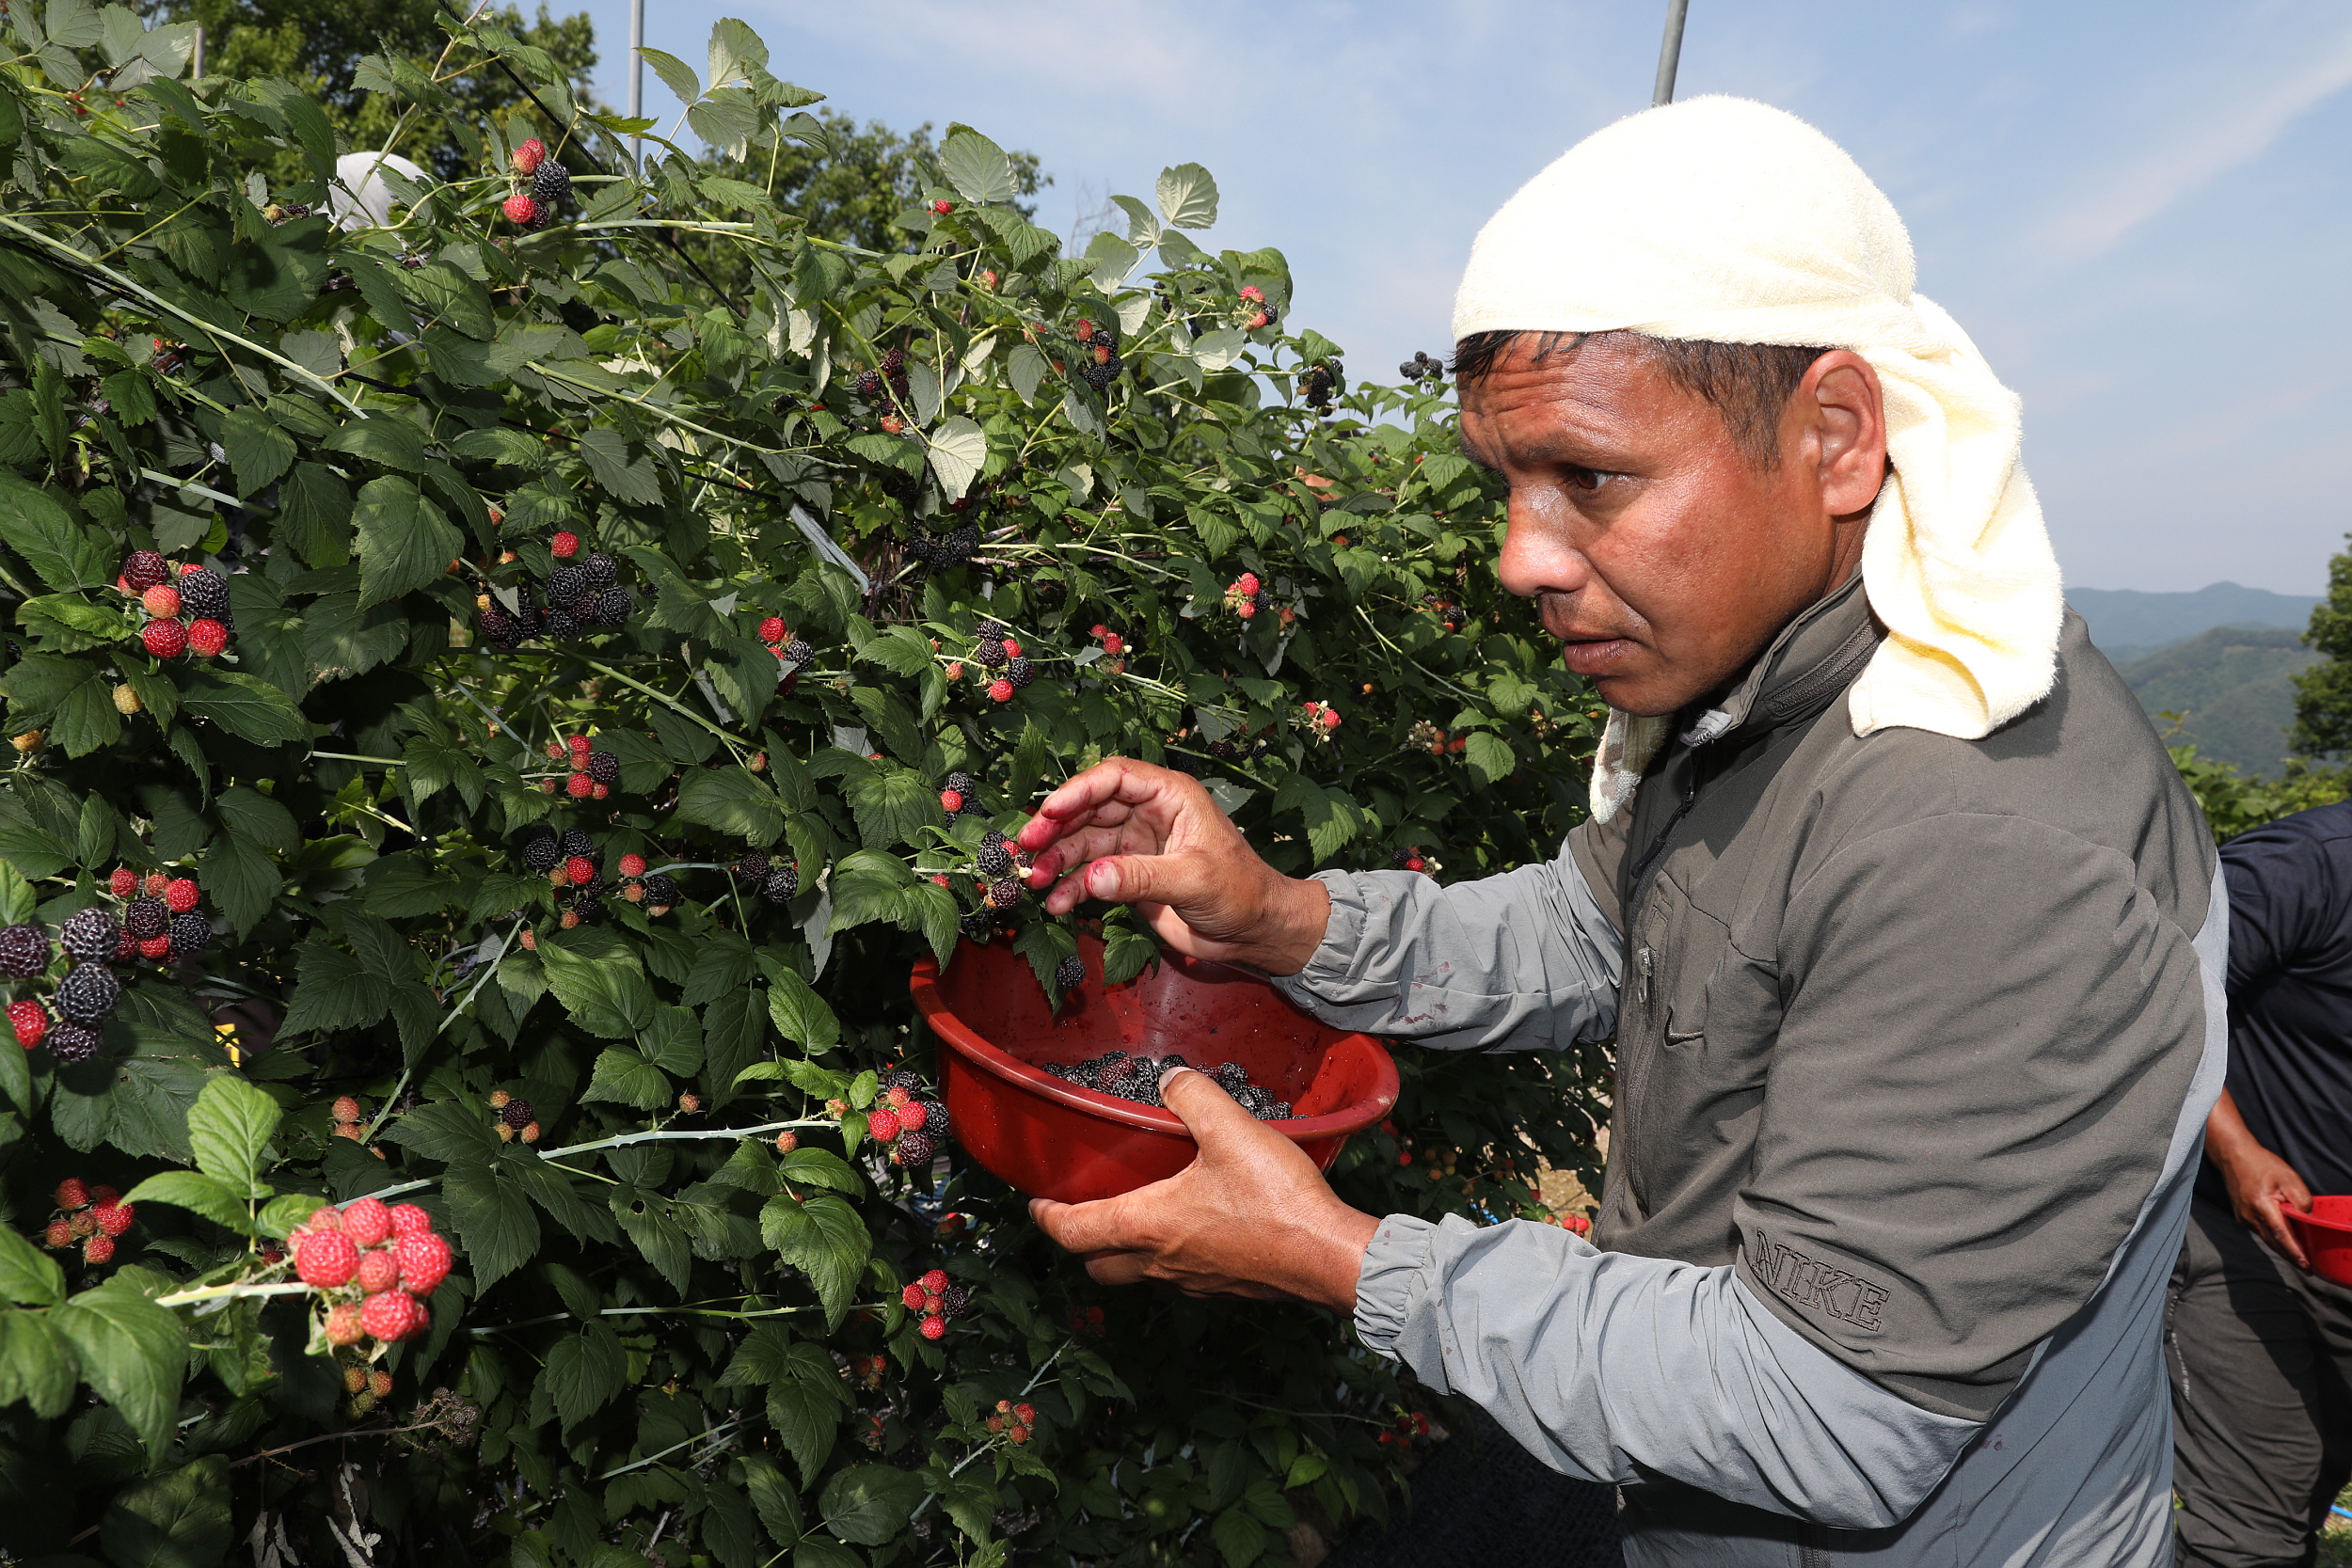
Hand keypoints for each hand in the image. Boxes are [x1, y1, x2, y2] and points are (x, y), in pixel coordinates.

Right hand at [1016, 758, 1330, 974]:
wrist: (1254, 930)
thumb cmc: (1240, 892)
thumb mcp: (1194, 880)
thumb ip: (1141, 877)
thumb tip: (1092, 877)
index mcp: (1170, 796)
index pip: (1115, 778)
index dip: (1078, 791)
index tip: (1048, 812)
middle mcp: (1149, 813)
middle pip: (1090, 808)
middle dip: (1056, 827)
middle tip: (1026, 848)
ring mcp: (1136, 844)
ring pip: (1084, 841)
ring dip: (1057, 860)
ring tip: (1034, 881)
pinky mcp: (1130, 874)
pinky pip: (1091, 873)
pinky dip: (1070, 887)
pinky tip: (1056, 903)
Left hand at [1029, 1067, 1379, 1308]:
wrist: (1330, 1257)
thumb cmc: (1276, 1201)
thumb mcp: (1231, 1131)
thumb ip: (1194, 1097)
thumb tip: (1171, 1078)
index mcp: (1149, 1225)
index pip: (1075, 1232)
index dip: (1048, 1217)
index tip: (1036, 1205)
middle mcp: (1162, 1261)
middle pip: (1100, 1265)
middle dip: (1084, 1242)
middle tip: (1083, 1212)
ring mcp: (1194, 1281)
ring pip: (1140, 1274)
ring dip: (1127, 1252)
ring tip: (1138, 1215)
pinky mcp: (1226, 1288)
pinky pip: (1181, 1276)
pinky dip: (1171, 1256)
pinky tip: (1196, 1227)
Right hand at [2217, 1140, 2313, 1269]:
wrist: (2233, 1156)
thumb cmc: (2262, 1164)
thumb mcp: (2289, 1177)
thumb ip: (2301, 1200)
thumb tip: (2307, 1219)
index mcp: (2261, 1205)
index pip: (2281, 1234)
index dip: (2295, 1251)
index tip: (2306, 1264)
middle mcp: (2249, 1216)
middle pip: (2274, 1243)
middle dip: (2291, 1257)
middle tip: (2308, 1269)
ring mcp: (2243, 1218)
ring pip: (2267, 1239)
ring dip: (2283, 1250)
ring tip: (2300, 1259)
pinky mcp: (2241, 1217)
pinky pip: (2261, 1232)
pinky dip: (2274, 1239)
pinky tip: (2285, 1242)